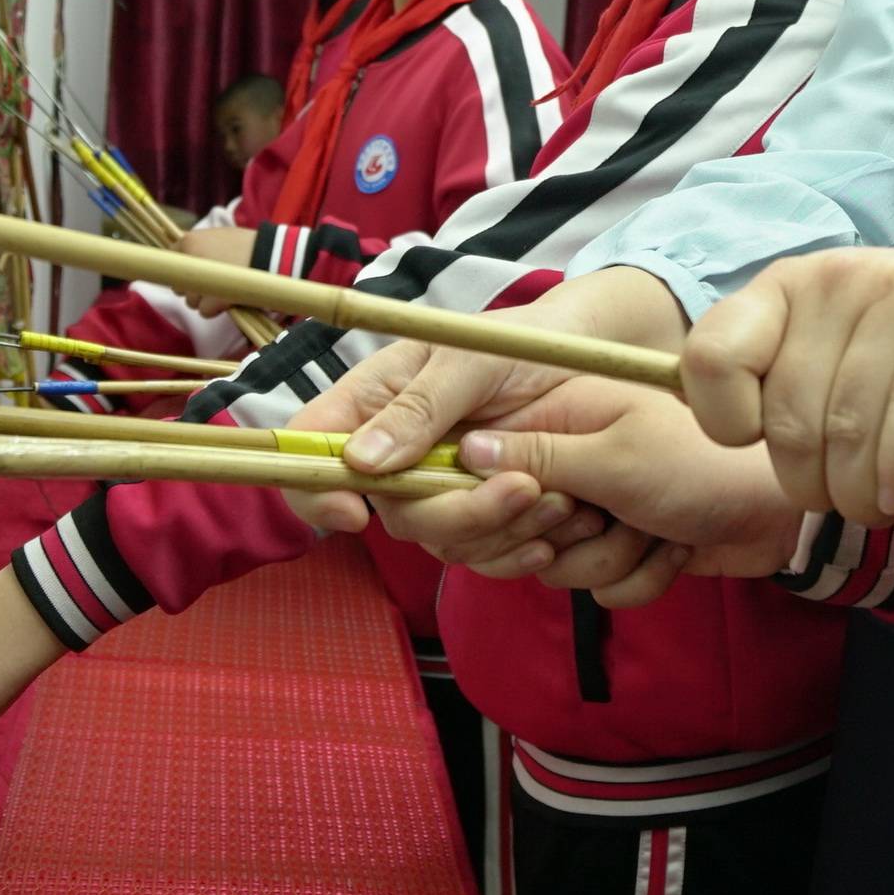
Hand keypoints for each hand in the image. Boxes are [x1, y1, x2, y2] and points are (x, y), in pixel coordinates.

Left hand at [168, 221, 257, 312]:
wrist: (271, 255)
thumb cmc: (247, 245)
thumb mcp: (220, 236)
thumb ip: (200, 246)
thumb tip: (185, 261)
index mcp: (189, 241)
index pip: (170, 258)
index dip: (182, 268)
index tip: (194, 273)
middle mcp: (188, 260)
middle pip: (178, 283)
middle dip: (193, 287)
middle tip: (213, 283)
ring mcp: (199, 282)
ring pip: (190, 300)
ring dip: (205, 300)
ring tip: (224, 290)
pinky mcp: (212, 299)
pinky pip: (204, 311)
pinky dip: (215, 309)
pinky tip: (228, 299)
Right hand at [284, 267, 690, 528]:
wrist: (584, 361)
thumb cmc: (521, 342)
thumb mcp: (473, 360)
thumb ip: (420, 406)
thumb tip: (360, 462)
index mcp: (373, 398)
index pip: (308, 450)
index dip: (315, 488)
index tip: (356, 513)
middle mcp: (395, 448)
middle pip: (385, 509)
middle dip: (452, 512)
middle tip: (521, 487)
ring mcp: (435, 484)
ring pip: (435, 538)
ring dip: (495, 529)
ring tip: (557, 497)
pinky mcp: (477, 512)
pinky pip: (477, 552)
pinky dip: (514, 548)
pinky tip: (552, 532)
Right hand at [420, 387, 810, 608]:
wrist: (781, 513)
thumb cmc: (705, 465)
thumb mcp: (619, 455)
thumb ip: (539, 455)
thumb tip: (466, 448)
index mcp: (554, 415)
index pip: (472, 464)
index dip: (484, 500)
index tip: (537, 506)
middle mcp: (562, 459)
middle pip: (501, 529)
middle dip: (559, 539)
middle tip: (600, 515)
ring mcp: (589, 506)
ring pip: (551, 567)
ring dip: (611, 559)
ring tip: (653, 527)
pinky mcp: (617, 547)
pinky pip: (596, 587)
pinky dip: (640, 577)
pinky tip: (675, 549)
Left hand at [683, 241, 893, 523]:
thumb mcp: (827, 341)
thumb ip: (768, 378)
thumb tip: (695, 421)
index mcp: (784, 287)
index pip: (709, 359)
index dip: (725, 422)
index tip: (759, 442)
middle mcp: (834, 278)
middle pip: (789, 418)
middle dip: (808, 485)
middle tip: (836, 504)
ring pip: (852, 425)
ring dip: (859, 493)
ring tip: (875, 508)